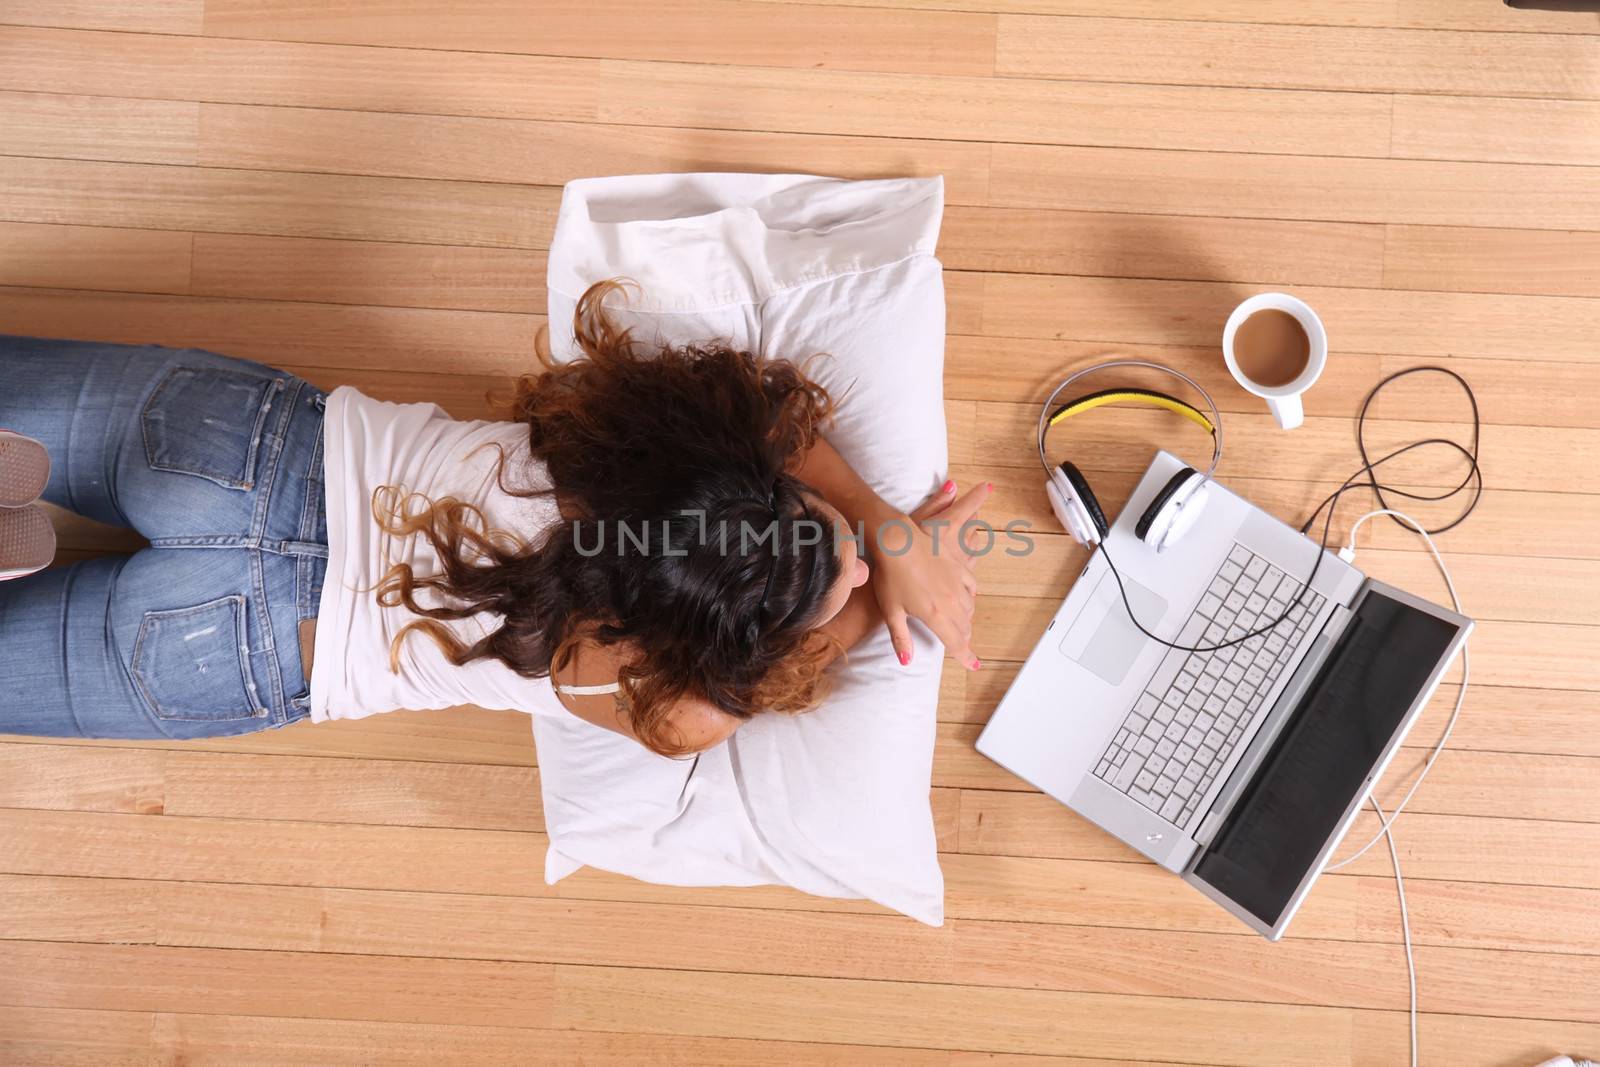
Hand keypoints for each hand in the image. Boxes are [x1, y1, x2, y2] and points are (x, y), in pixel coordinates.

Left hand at [867, 479, 991, 669]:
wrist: (897, 540)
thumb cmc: (890, 575)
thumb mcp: (891, 611)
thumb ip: (901, 638)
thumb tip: (906, 661)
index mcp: (935, 615)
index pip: (956, 643)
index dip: (966, 657)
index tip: (974, 665)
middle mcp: (951, 601)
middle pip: (964, 628)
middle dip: (963, 639)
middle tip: (959, 646)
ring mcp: (957, 583)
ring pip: (970, 609)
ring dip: (966, 621)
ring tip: (959, 624)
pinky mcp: (958, 568)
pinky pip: (971, 587)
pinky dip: (970, 597)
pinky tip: (966, 597)